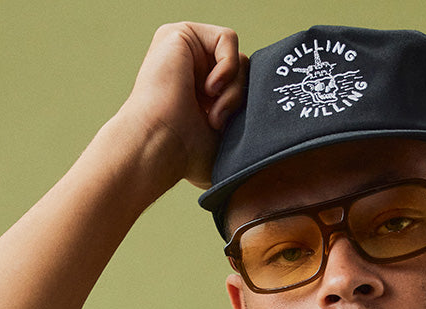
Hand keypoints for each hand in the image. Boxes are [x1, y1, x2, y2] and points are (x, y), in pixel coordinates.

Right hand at [122, 22, 247, 188]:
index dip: (239, 109)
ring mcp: (183, 50)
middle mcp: (189, 69)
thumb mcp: (224, 142)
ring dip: (233, 90)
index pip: (240, 87)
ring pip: (238, 58)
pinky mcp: (179, 34)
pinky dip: (228, 67)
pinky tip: (210, 89)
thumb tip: (265, 126)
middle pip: (243, 71)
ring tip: (213, 113)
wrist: (160, 147)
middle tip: (217, 122)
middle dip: (237, 99)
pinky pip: (228, 38)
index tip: (220, 131)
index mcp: (198, 94)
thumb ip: (242, 125)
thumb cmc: (185, 157)